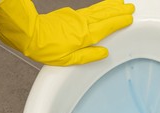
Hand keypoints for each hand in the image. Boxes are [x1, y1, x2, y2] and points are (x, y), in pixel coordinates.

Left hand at [0, 0, 134, 65]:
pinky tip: (103, 7)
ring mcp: (76, 17)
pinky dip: (100, 7)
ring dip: (111, 7)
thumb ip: (89, 55)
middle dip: (119, 11)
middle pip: (105, 15)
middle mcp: (82, 23)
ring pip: (98, 10)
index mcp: (84, 35)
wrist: (29, 34)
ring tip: (121, 3)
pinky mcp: (69, 14)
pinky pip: (90, 9)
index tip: (129, 18)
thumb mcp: (69, 59)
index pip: (107, 26)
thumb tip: (104, 52)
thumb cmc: (46, 48)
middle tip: (130, 8)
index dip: (119, 22)